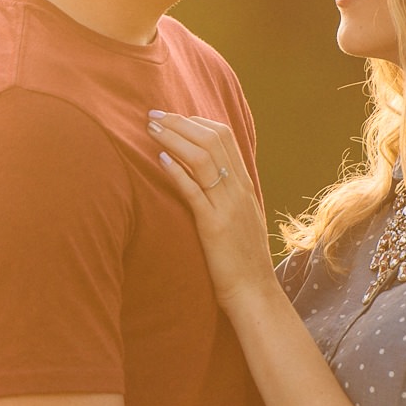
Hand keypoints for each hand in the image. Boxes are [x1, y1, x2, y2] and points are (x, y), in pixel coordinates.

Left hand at [145, 111, 279, 310]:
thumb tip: (206, 175)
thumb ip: (226, 193)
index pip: (224, 136)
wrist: (255, 291)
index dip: (195, 120)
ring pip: (202, 159)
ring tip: (150, 128)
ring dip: (173, 138)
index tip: (172, 116)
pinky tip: (159, 159)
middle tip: (153, 114)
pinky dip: (176, 172)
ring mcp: (227, 206)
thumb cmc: (242, 257)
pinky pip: (194, 191)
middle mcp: (238, 189)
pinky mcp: (214, 226)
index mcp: (244, 184)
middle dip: (179, 122)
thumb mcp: (240, 217)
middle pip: (211, 140)